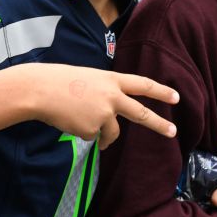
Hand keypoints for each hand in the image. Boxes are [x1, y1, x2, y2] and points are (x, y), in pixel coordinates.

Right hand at [25, 64, 177, 148]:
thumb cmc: (59, 82)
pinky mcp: (93, 129)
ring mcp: (104, 114)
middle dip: (159, 123)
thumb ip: (104, 93)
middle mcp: (112, 97)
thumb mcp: (88, 79)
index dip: (160, 91)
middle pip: (140, 113)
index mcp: (111, 80)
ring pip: (111, 133)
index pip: (142, 84)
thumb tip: (108, 119)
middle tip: (173, 131)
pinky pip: (92, 137)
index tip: (176, 97)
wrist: (39, 90)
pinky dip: (82, 132)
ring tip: (81, 123)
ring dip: (103, 137)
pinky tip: (70, 121)